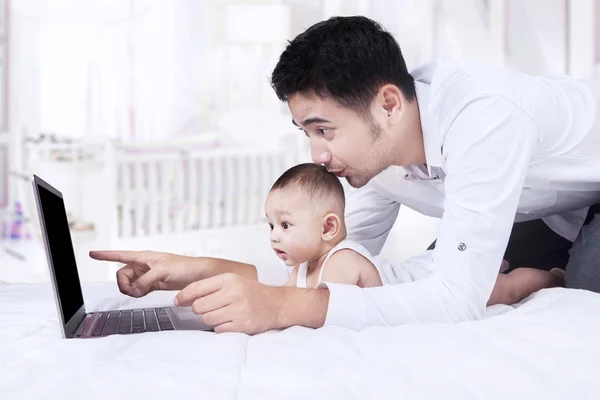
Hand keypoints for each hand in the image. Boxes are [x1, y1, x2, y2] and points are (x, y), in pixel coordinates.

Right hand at [89, 250, 204, 296]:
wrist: (198, 276)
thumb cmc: (184, 266)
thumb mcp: (163, 271)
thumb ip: (146, 280)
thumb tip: (136, 289)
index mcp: (144, 257)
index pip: (120, 255)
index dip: (105, 255)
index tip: (92, 254)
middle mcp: (143, 265)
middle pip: (121, 275)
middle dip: (124, 284)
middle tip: (135, 291)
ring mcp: (147, 275)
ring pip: (129, 284)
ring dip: (132, 290)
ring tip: (143, 292)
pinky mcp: (152, 284)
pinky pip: (137, 289)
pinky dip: (138, 293)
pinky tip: (144, 294)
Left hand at [175, 273, 284, 333]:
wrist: (276, 304)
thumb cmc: (251, 293)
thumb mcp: (233, 282)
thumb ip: (210, 287)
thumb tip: (182, 299)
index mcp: (229, 279)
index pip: (197, 288)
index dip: (183, 296)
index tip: (178, 301)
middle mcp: (234, 292)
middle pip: (199, 306)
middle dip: (200, 309)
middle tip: (211, 308)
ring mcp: (239, 309)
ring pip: (207, 319)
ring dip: (211, 319)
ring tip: (224, 314)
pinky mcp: (242, 325)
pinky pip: (218, 329)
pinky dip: (221, 327)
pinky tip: (232, 321)